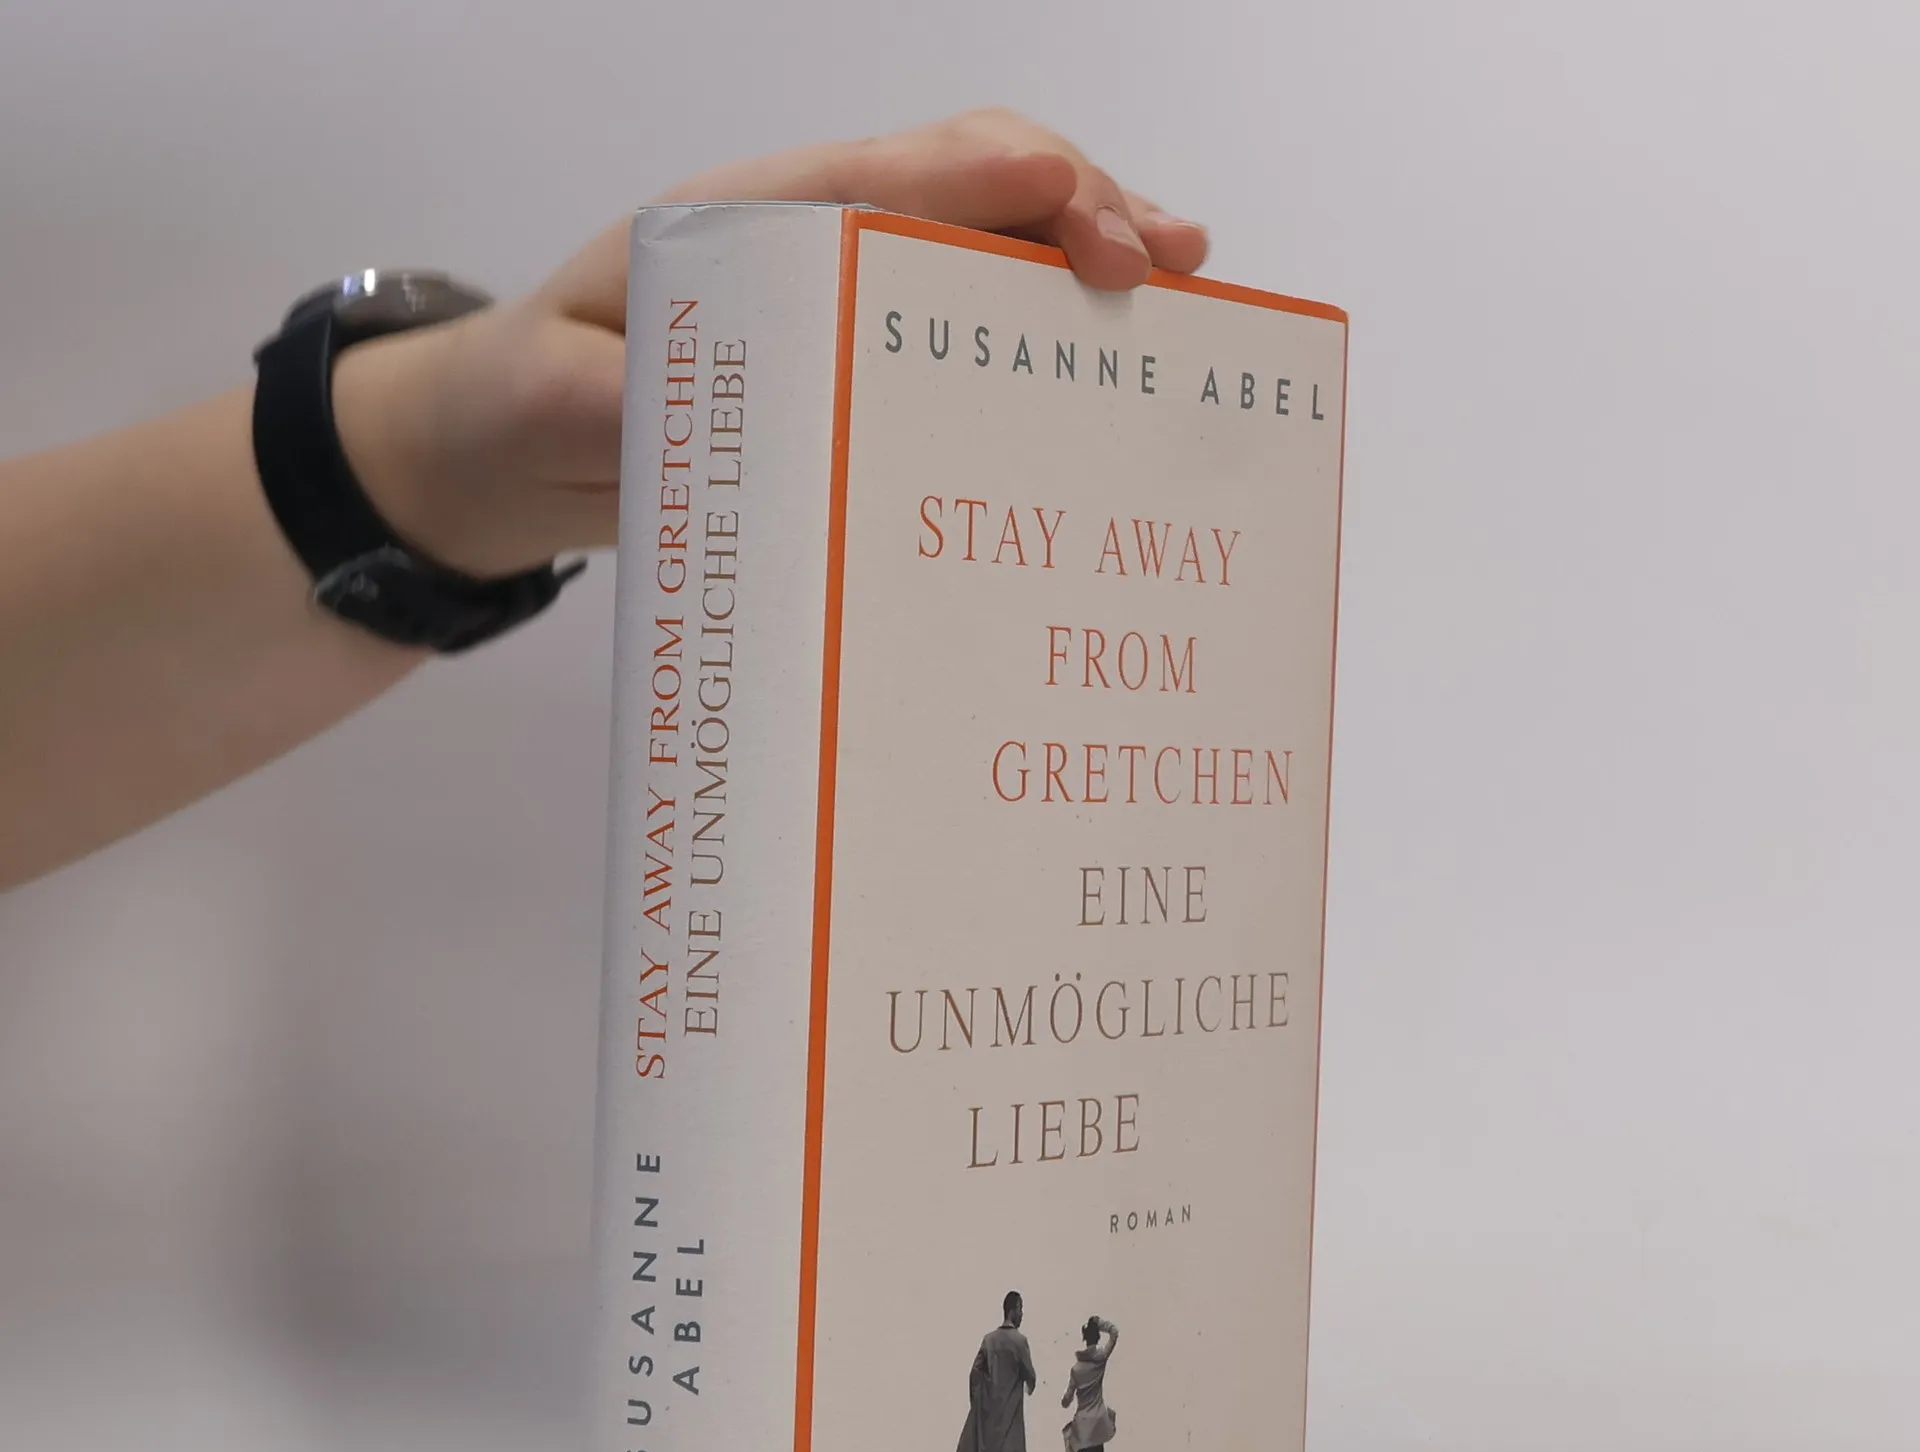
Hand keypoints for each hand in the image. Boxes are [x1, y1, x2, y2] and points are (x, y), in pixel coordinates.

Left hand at [333, 110, 1208, 579]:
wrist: (493, 449)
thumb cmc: (517, 403)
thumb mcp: (545, 402)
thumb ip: (610, 401)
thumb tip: (703, 414)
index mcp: (750, 224)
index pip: (906, 172)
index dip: (1013, 185)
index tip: (1094, 238)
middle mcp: (811, 247)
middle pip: (973, 191)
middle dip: (1084, 210)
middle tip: (1174, 265)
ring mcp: (836, 307)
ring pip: (980, 255)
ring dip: (1081, 265)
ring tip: (1179, 295)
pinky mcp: (844, 372)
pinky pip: (955, 338)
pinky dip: (1034, 339)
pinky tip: (1097, 369)